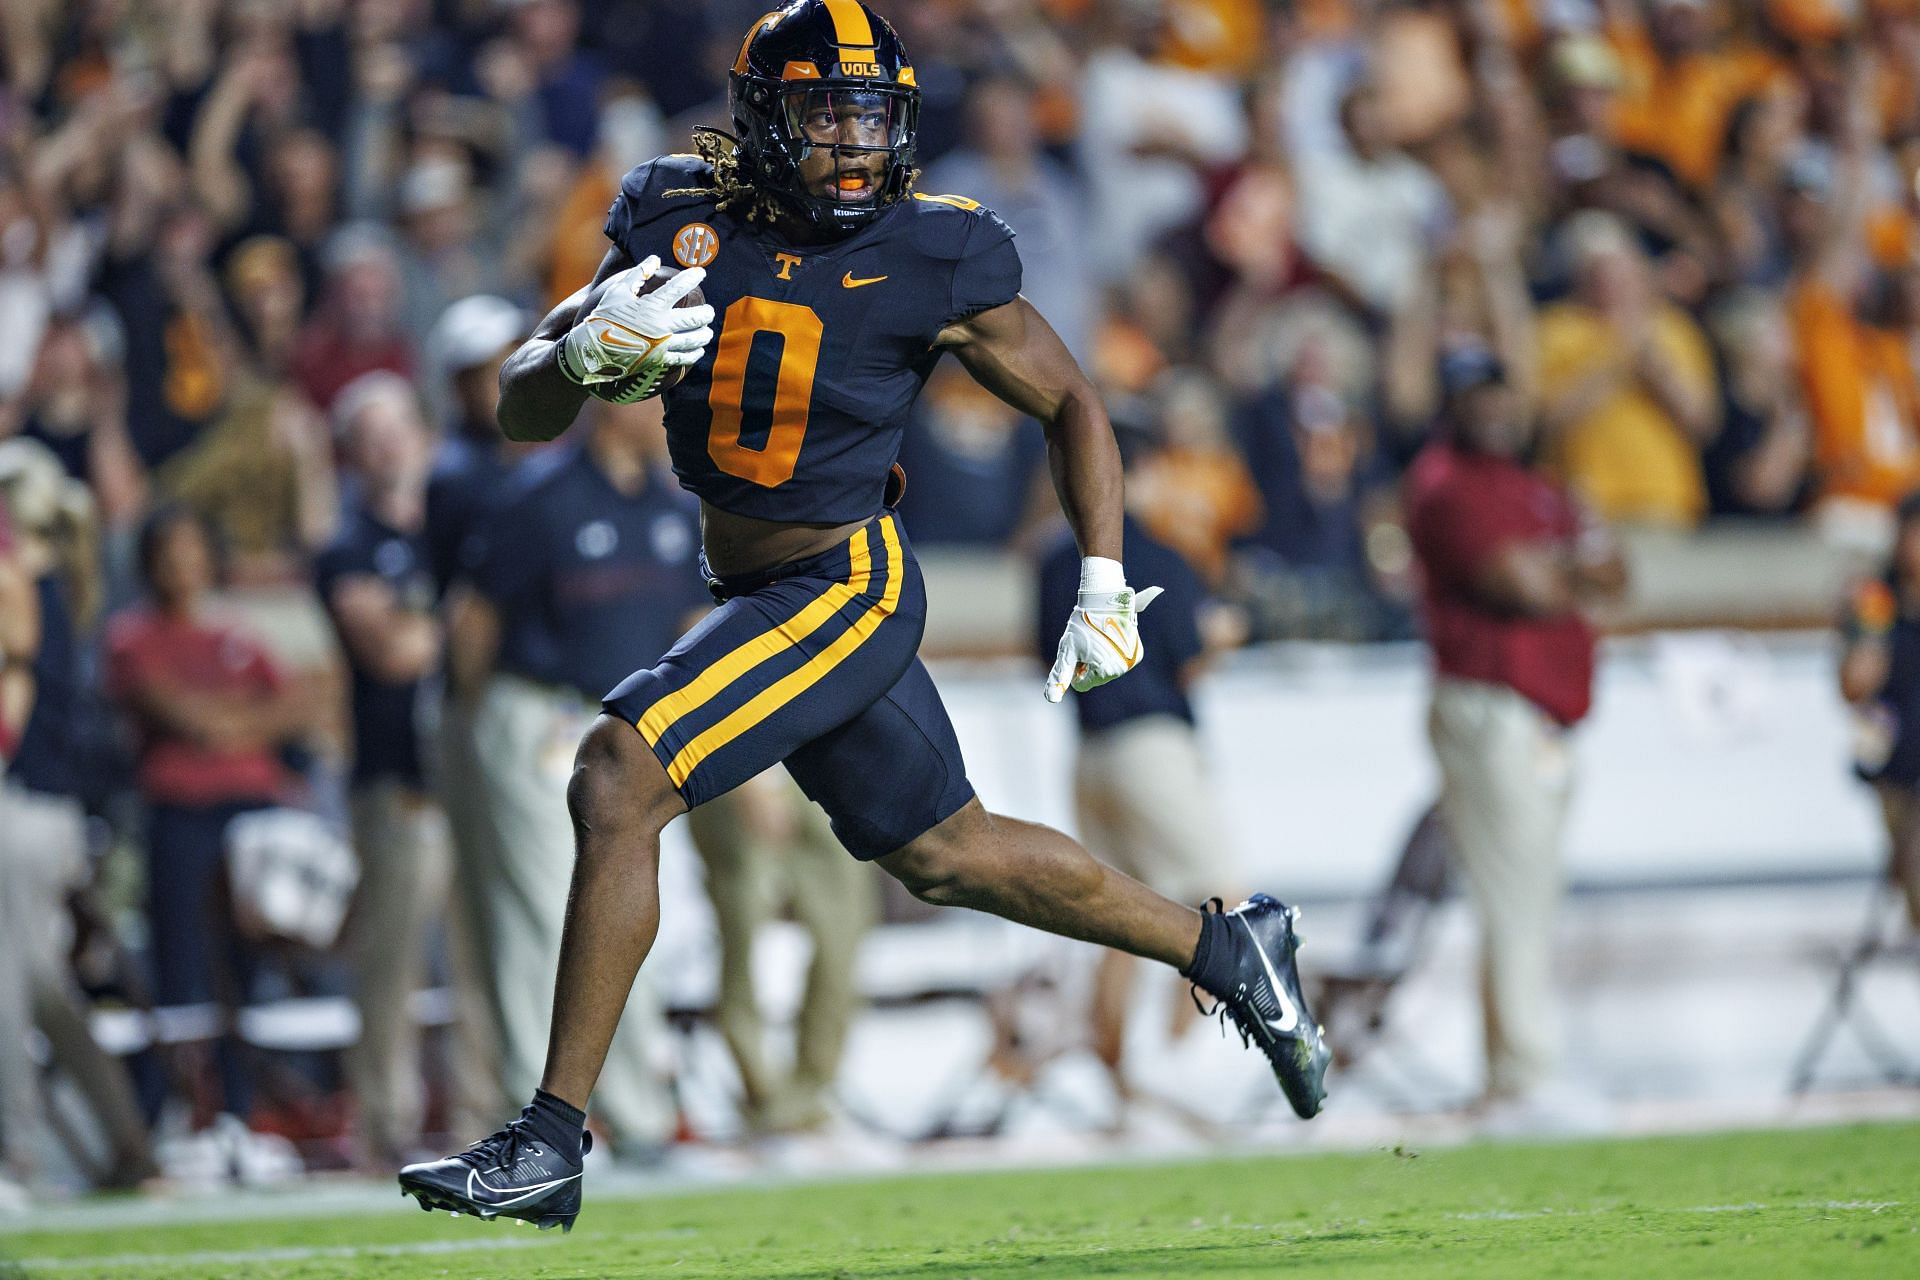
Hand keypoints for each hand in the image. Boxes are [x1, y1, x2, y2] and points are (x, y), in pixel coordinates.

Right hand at [559, 255, 714, 400]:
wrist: (593, 350)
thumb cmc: (604, 317)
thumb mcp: (618, 291)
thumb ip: (638, 274)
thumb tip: (655, 259)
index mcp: (652, 306)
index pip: (679, 288)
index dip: (692, 278)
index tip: (701, 273)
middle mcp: (662, 326)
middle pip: (694, 318)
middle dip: (706, 313)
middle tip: (710, 311)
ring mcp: (662, 346)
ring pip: (693, 340)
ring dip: (704, 334)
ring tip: (708, 331)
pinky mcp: (659, 361)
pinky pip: (683, 358)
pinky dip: (694, 354)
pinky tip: (698, 351)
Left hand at [1043, 558, 1163, 702]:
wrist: (1104, 600)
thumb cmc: (1082, 625)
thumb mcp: (1067, 650)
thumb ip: (1060, 675)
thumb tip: (1051, 699)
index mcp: (1105, 672)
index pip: (1081, 684)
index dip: (1075, 668)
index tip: (1077, 651)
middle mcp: (1122, 669)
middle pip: (1095, 678)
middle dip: (1088, 665)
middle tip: (1088, 643)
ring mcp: (1131, 660)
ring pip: (1106, 670)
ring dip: (1099, 659)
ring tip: (1099, 639)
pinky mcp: (1137, 652)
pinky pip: (1118, 660)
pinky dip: (1112, 653)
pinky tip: (1110, 636)